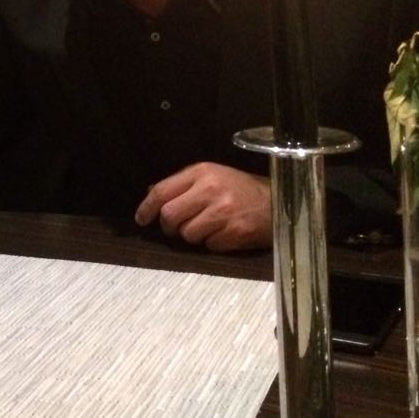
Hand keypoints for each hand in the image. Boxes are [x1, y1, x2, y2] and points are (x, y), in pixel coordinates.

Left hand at [133, 162, 271, 251]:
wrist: (277, 201)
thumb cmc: (239, 188)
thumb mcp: (211, 176)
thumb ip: (181, 184)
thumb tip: (150, 194)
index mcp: (202, 172)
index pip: (162, 191)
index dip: (146, 208)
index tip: (141, 219)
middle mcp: (211, 189)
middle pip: (169, 215)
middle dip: (169, 227)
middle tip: (176, 228)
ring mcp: (224, 212)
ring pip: (187, 234)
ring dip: (193, 236)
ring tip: (207, 228)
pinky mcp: (235, 232)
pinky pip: (208, 246)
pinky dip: (212, 243)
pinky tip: (223, 233)